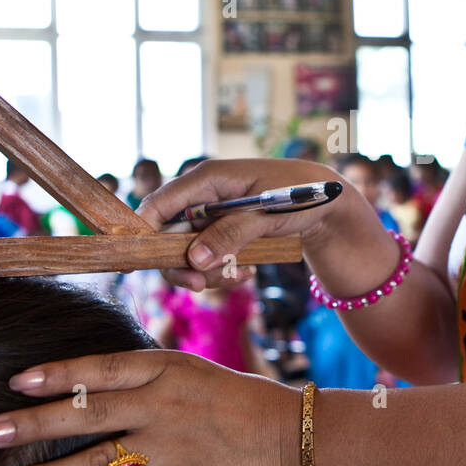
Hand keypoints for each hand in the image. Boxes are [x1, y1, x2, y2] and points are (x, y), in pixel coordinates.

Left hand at [0, 350, 302, 465]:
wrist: (291, 431)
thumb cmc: (235, 398)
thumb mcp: (189, 370)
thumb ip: (141, 376)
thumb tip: (86, 379)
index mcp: (165, 368)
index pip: (102, 369)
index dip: (58, 375)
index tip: (15, 382)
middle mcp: (165, 404)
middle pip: (88, 414)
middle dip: (33, 424)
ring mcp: (175, 444)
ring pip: (100, 462)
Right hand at [137, 157, 359, 289]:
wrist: (328, 202)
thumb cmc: (299, 195)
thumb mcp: (266, 214)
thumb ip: (229, 234)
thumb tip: (194, 259)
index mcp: (207, 179)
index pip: (159, 204)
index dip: (142, 232)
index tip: (137, 262)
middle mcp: (203, 197)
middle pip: (167, 236)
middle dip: (181, 265)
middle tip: (199, 286)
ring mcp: (212, 216)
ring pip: (187, 253)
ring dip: (207, 272)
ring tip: (238, 276)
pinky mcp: (223, 233)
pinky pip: (208, 259)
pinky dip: (222, 272)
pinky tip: (246, 273)